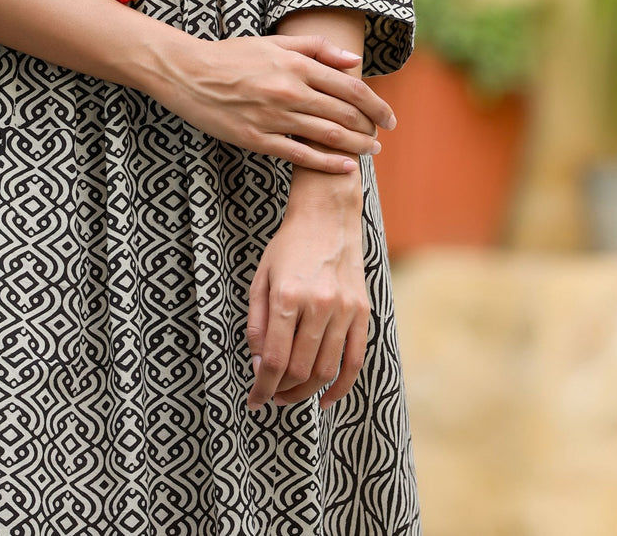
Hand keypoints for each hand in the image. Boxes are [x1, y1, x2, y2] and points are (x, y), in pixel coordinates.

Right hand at [156, 32, 395, 172]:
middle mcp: (290, 90)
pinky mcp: (258, 139)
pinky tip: (346, 168)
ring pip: (328, 136)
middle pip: (345, 114)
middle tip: (381, 135)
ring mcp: (274, 117)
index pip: (350, 87)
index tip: (389, 116)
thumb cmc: (232, 55)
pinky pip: (301, 156)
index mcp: (296, 64)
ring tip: (371, 151)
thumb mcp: (274, 41)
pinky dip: (328, 164)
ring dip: (356, 146)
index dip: (376, 105)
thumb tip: (354, 62)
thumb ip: (316, 48)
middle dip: (370, 127)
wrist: (189, 73)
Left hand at [246, 174, 369, 410]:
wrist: (326, 217)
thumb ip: (258, 325)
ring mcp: (344, 310)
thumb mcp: (261, 279)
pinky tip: (326, 399)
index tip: (254, 401)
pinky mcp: (362, 312)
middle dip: (281, 391)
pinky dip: (341, 387)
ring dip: (306, 393)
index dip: (262, 387)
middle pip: (300, 370)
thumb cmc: (287, 247)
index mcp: (287, 296)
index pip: (274, 360)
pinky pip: (355, 361)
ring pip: (326, 370)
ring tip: (290, 396)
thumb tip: (260, 367)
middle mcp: (318, 305)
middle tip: (271, 396)